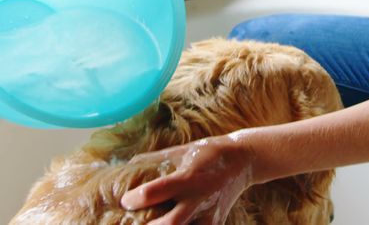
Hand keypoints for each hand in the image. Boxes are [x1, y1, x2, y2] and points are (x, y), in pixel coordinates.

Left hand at [121, 134, 257, 224]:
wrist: (243, 161)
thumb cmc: (206, 153)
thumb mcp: (180, 151)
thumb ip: (153, 160)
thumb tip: (125, 166)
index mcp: (187, 177)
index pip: (154, 192)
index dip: (134, 199)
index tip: (126, 200)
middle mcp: (198, 198)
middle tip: (137, 223)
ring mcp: (208, 214)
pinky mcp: (215, 224)